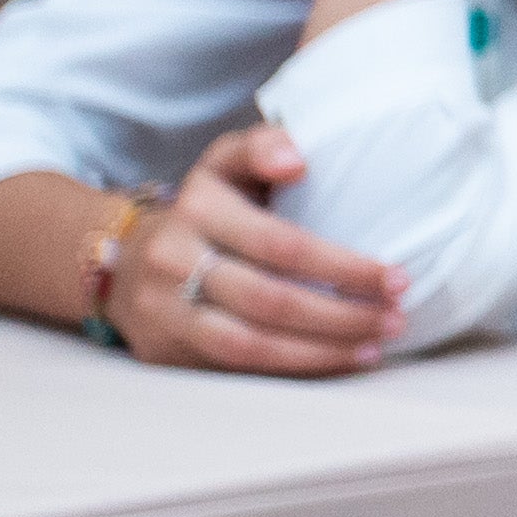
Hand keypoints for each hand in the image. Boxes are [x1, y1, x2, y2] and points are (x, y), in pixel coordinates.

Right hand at [114, 126, 405, 374]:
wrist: (121, 259)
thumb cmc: (201, 209)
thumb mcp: (225, 163)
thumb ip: (262, 146)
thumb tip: (297, 160)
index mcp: (199, 208)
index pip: (282, 245)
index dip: (343, 267)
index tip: (395, 278)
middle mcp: (174, 260)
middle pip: (271, 301)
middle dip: (342, 316)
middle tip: (395, 318)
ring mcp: (165, 312)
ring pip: (252, 345)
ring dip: (322, 352)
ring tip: (374, 346)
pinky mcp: (165, 352)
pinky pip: (235, 370)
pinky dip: (292, 371)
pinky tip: (334, 362)